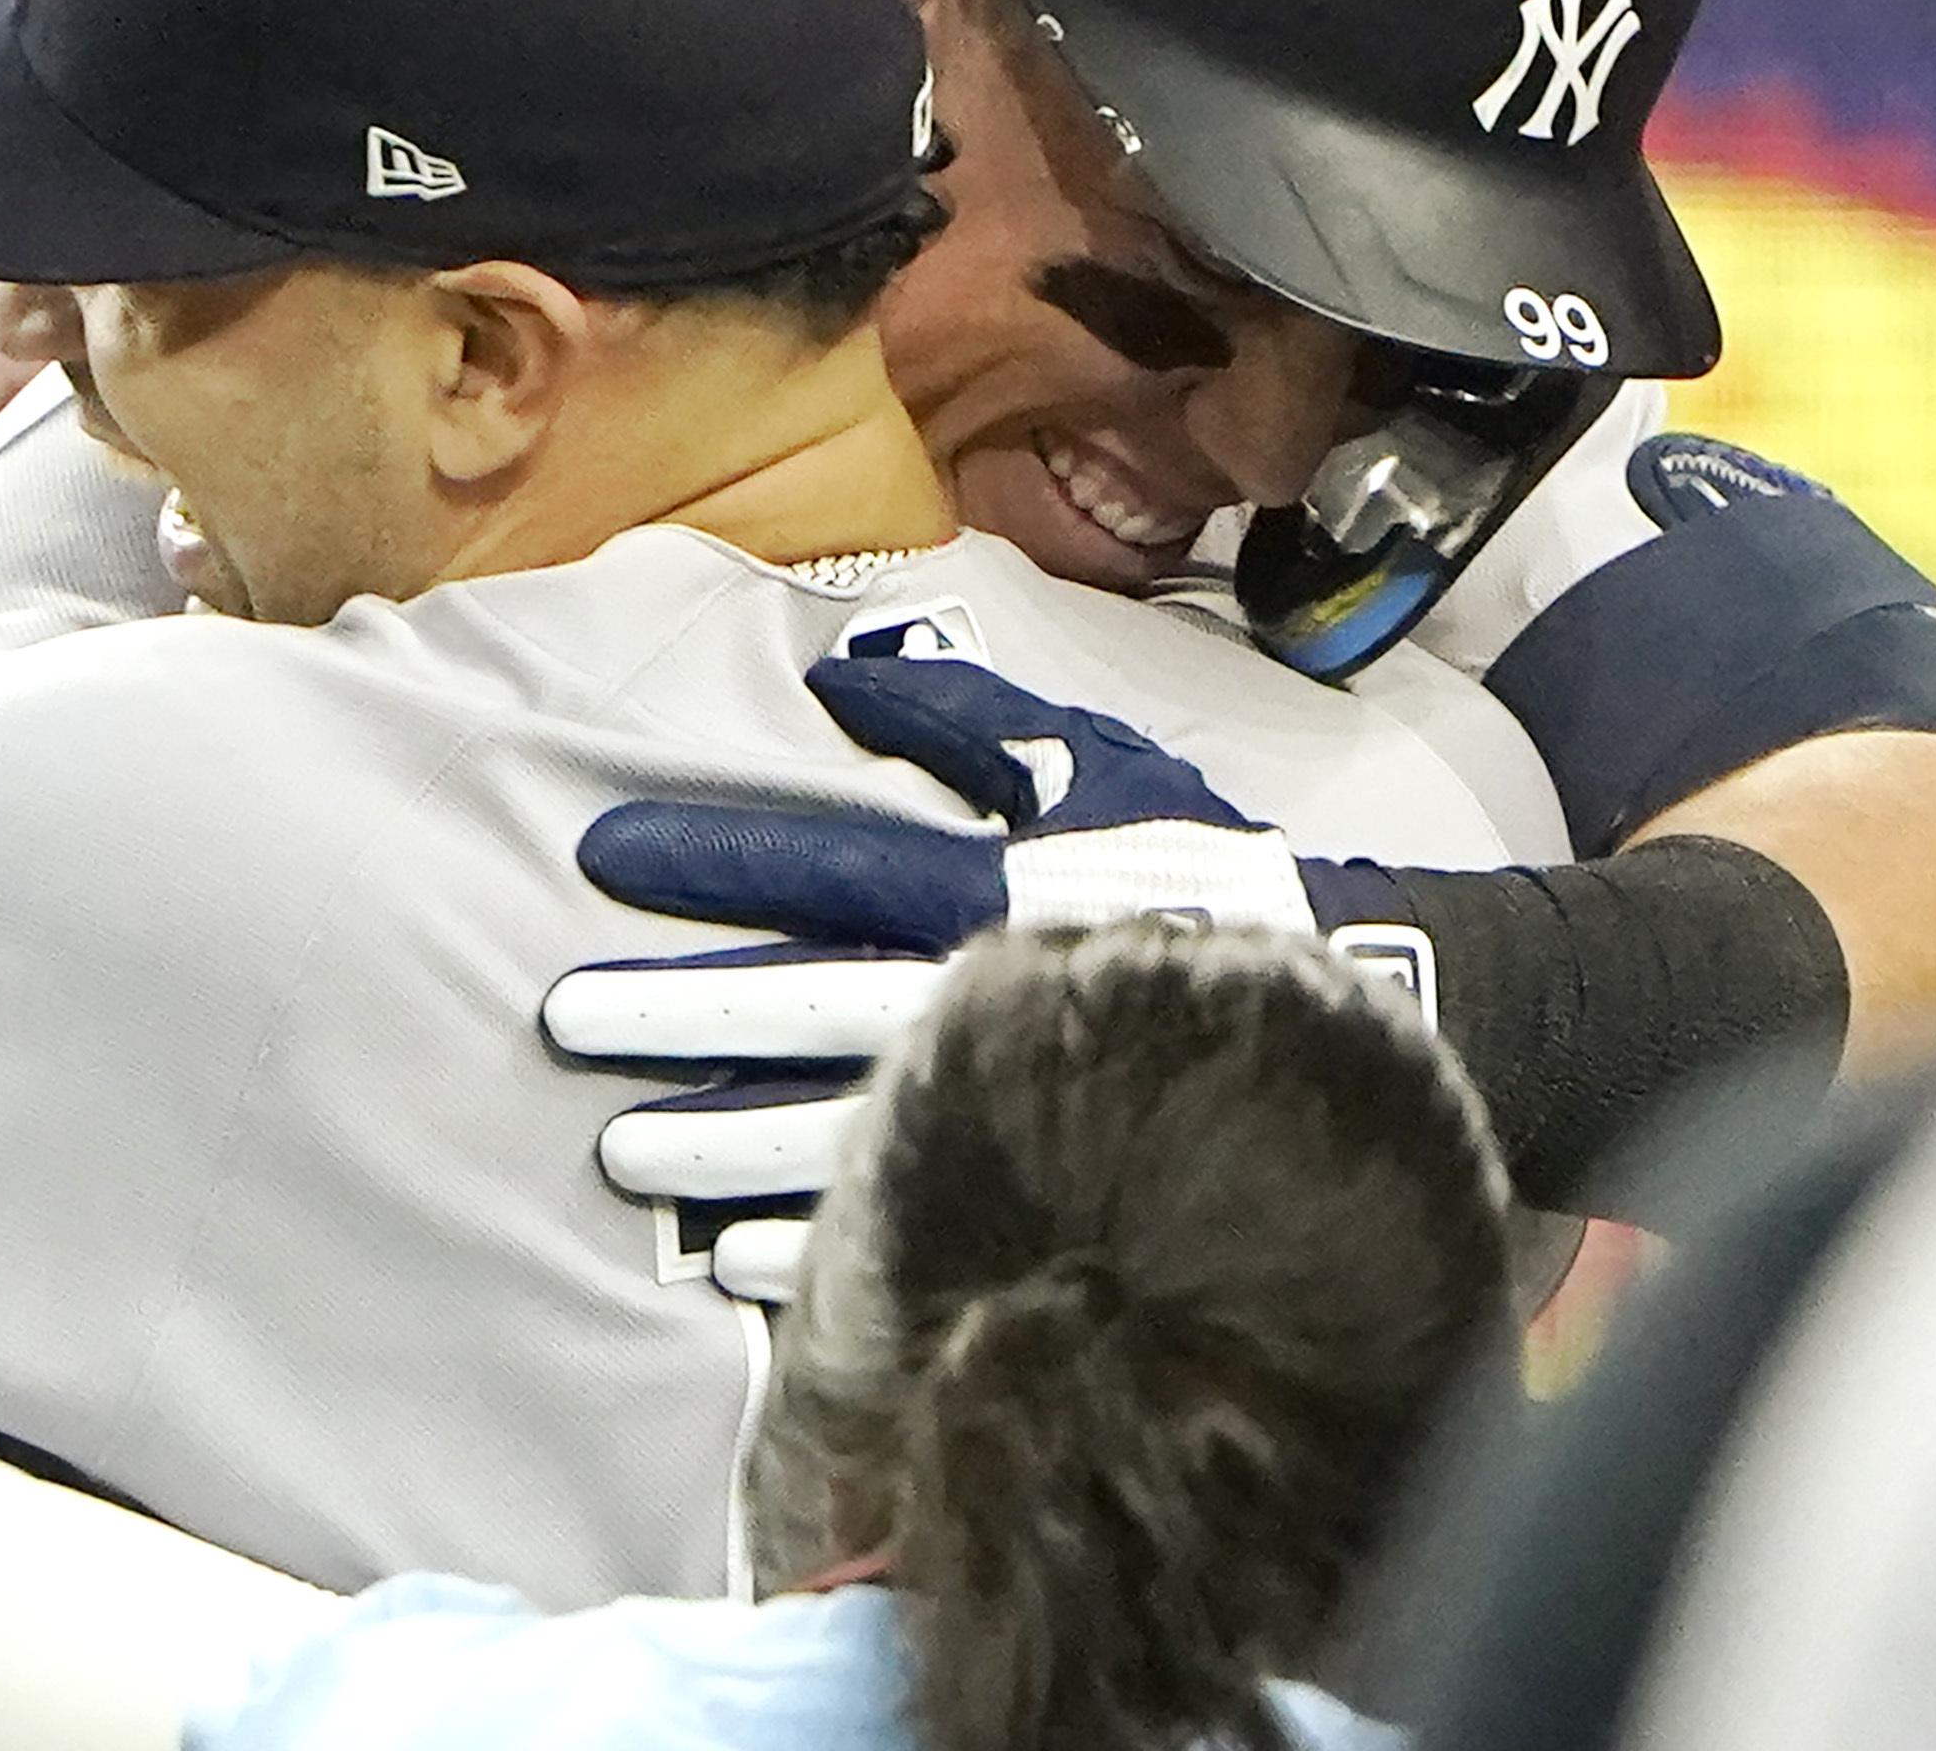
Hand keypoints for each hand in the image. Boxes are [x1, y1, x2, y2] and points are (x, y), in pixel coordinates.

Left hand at [553, 656, 1426, 1299]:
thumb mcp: (1098, 765)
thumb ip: (964, 720)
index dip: (714, 853)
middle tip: (565, 1021)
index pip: (822, 856)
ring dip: (720, 1144)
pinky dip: (817, 1251)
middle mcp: (984, 986)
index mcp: (989, 880)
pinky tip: (726, 1262)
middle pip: (801, 999)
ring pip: (835, 1122)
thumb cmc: (1215, 879)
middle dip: (677, 1014)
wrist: (1370, 1012)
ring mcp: (1010, 1095)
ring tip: (621, 1155)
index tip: (605, 852)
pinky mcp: (1042, 1185)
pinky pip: (911, 1226)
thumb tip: (841, 673)